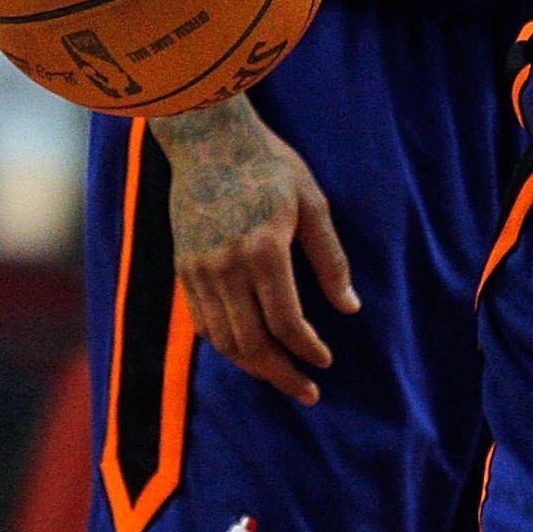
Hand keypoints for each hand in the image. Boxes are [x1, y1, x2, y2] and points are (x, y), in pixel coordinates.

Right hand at [157, 94, 357, 404]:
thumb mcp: (313, 204)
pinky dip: (227, 346)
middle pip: (252, 343)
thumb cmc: (269, 166)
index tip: (325, 362)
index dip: (307, 350)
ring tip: (282, 377)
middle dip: (282, 374)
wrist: (207, 139)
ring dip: (254, 367)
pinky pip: (203, 323)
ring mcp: (199, 269)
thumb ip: (330, 260)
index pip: (285, 323)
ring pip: (224, 340)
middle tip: (308, 392)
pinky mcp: (183, 268)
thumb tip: (350, 308)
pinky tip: (250, 352)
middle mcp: (226, 266)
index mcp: (263, 250)